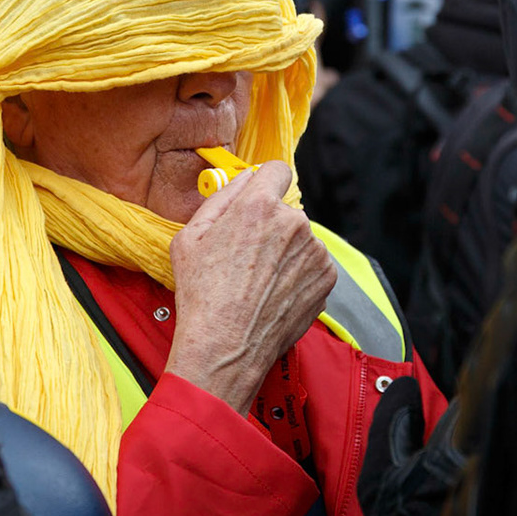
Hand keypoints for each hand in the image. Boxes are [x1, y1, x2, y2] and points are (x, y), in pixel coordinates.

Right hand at [165, 162, 337, 415]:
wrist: (226, 346)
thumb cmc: (203, 294)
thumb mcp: (190, 236)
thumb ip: (221, 197)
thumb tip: (243, 179)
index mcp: (259, 206)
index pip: (276, 169)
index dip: (265, 181)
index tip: (259, 196)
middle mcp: (294, 223)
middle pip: (285, 210)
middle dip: (270, 225)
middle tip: (246, 255)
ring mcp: (314, 252)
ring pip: (299, 239)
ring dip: (285, 251)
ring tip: (258, 280)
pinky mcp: (326, 278)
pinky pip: (312, 264)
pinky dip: (298, 274)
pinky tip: (274, 292)